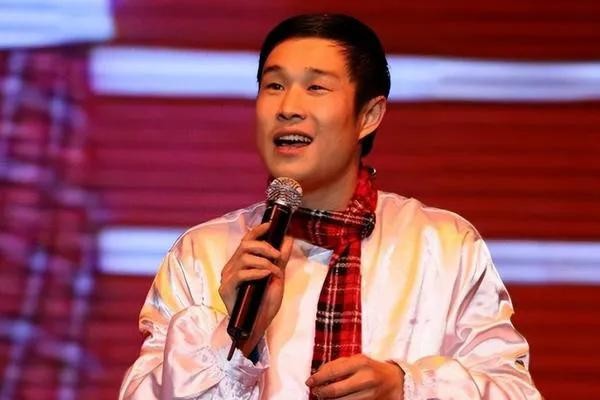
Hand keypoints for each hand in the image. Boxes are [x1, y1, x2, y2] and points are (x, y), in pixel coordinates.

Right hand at [219, 222, 292, 354]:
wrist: (259, 326)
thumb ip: (280, 258)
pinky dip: (256, 272)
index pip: (246, 239)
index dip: (258, 230)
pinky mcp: (226, 289)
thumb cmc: (265, 303)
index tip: (271, 224)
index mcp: (240, 262)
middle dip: (264, 247)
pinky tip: (266, 275)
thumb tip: (288, 238)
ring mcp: (227, 278)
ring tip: (274, 271)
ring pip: (243, 258)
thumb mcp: (276, 277)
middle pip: (245, 245)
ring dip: (263, 262)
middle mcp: (231, 267)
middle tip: (277, 255)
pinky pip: (240, 273)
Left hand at [306, 354, 403, 398]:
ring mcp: (369, 394)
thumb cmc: (372, 368)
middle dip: (321, 392)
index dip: (318, 378)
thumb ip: (338, 364)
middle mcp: (365, 378)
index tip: (310, 381)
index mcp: (360, 363)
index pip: (333, 371)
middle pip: (336, 390)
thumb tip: (319, 373)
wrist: (395, 381)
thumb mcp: (357, 360)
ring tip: (323, 396)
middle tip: (315, 391)